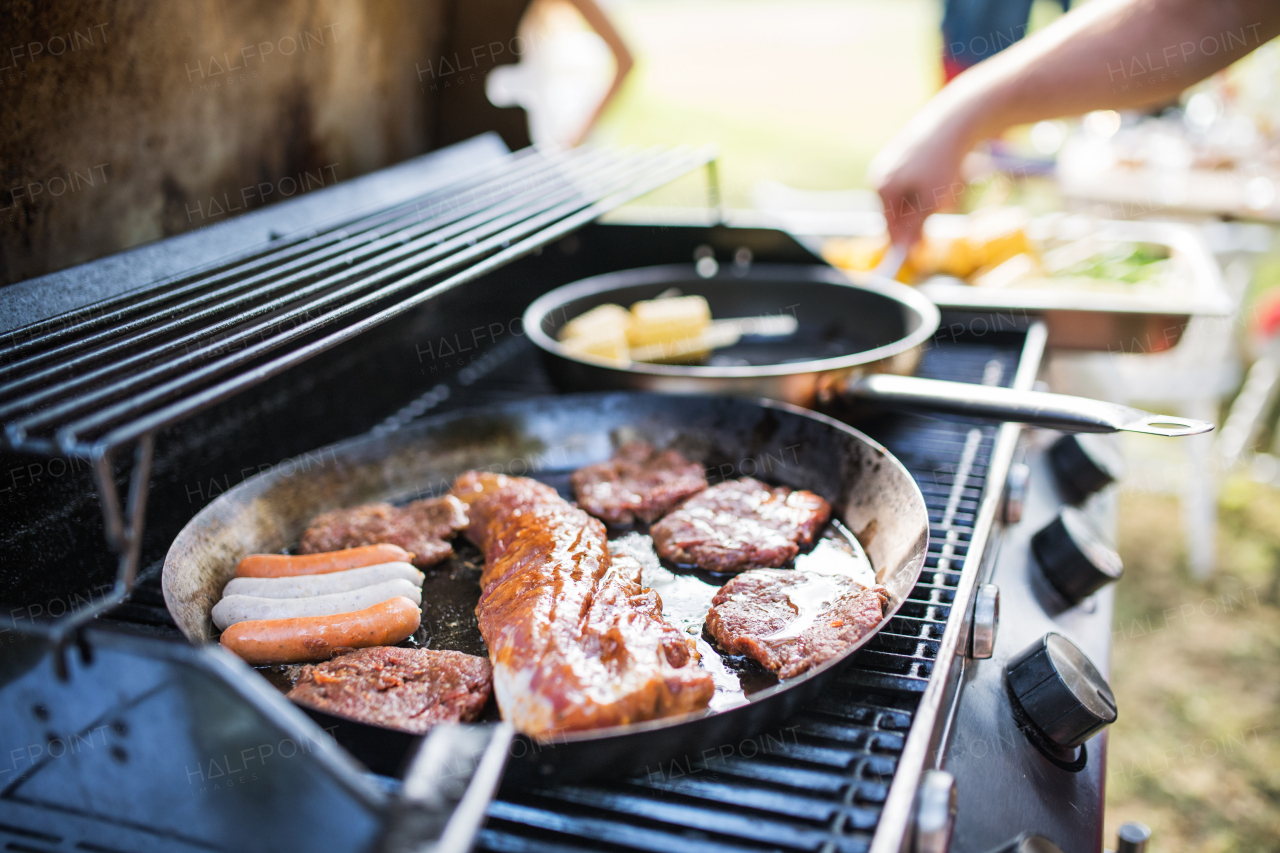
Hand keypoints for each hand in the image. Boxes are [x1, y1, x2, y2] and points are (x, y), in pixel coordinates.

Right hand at [869, 93, 982, 248]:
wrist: (956, 120)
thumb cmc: (942, 162)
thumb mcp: (930, 202)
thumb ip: (915, 227)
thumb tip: (905, 249)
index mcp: (881, 188)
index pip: (889, 227)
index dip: (906, 242)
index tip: (922, 253)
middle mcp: (880, 176)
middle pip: (898, 212)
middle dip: (921, 216)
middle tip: (944, 207)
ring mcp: (891, 163)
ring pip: (910, 196)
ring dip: (929, 200)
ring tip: (949, 184)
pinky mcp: (906, 153)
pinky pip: (916, 180)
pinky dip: (932, 183)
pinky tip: (948, 170)